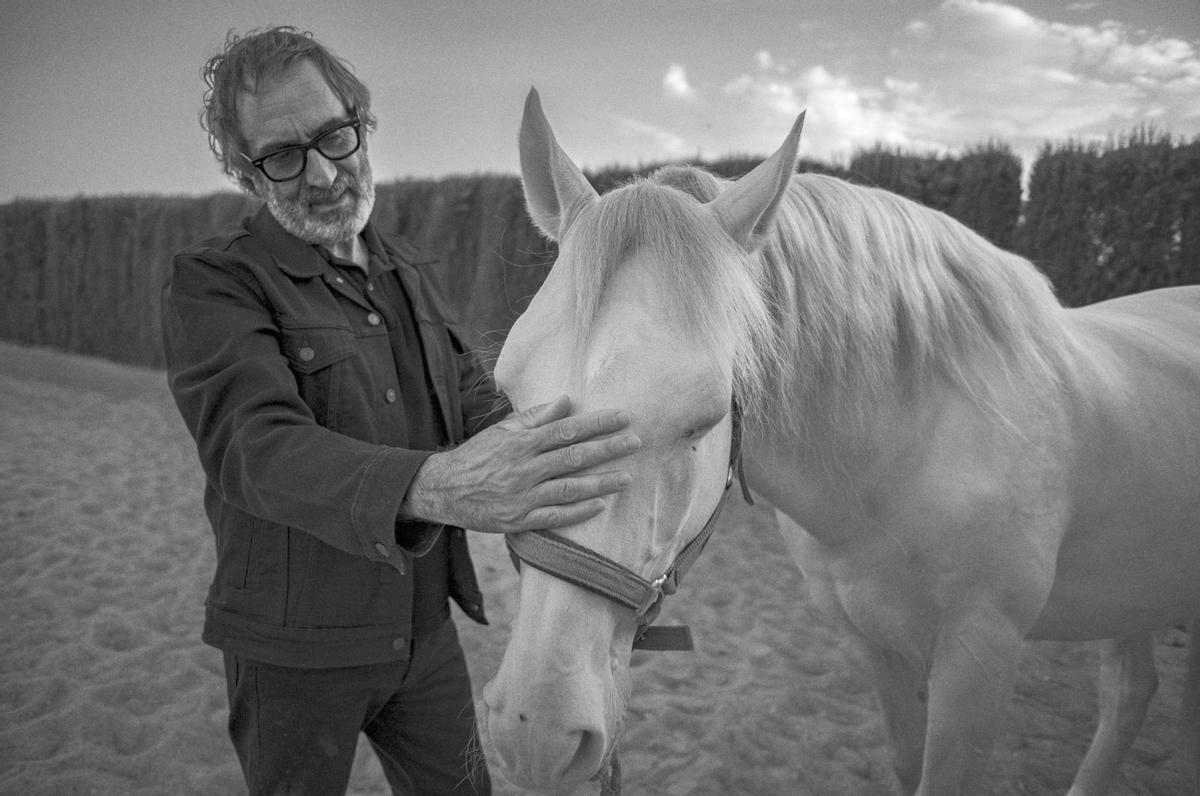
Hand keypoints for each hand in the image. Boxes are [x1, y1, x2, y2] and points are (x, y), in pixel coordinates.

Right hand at [400, 395, 640, 531]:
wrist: (444, 490)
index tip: (623, 417)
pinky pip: (555, 516)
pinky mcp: (520, 520)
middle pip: (573, 456)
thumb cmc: (477, 456)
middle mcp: (524, 468)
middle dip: (607, 448)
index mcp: (521, 443)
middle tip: (636, 442)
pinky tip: (601, 505)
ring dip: (601, 482)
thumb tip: (565, 401)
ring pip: (569, 488)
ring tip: (627, 477)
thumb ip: (534, 417)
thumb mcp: (501, 431)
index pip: (566, 429)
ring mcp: (523, 496)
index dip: (597, 423)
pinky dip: (578, 511)